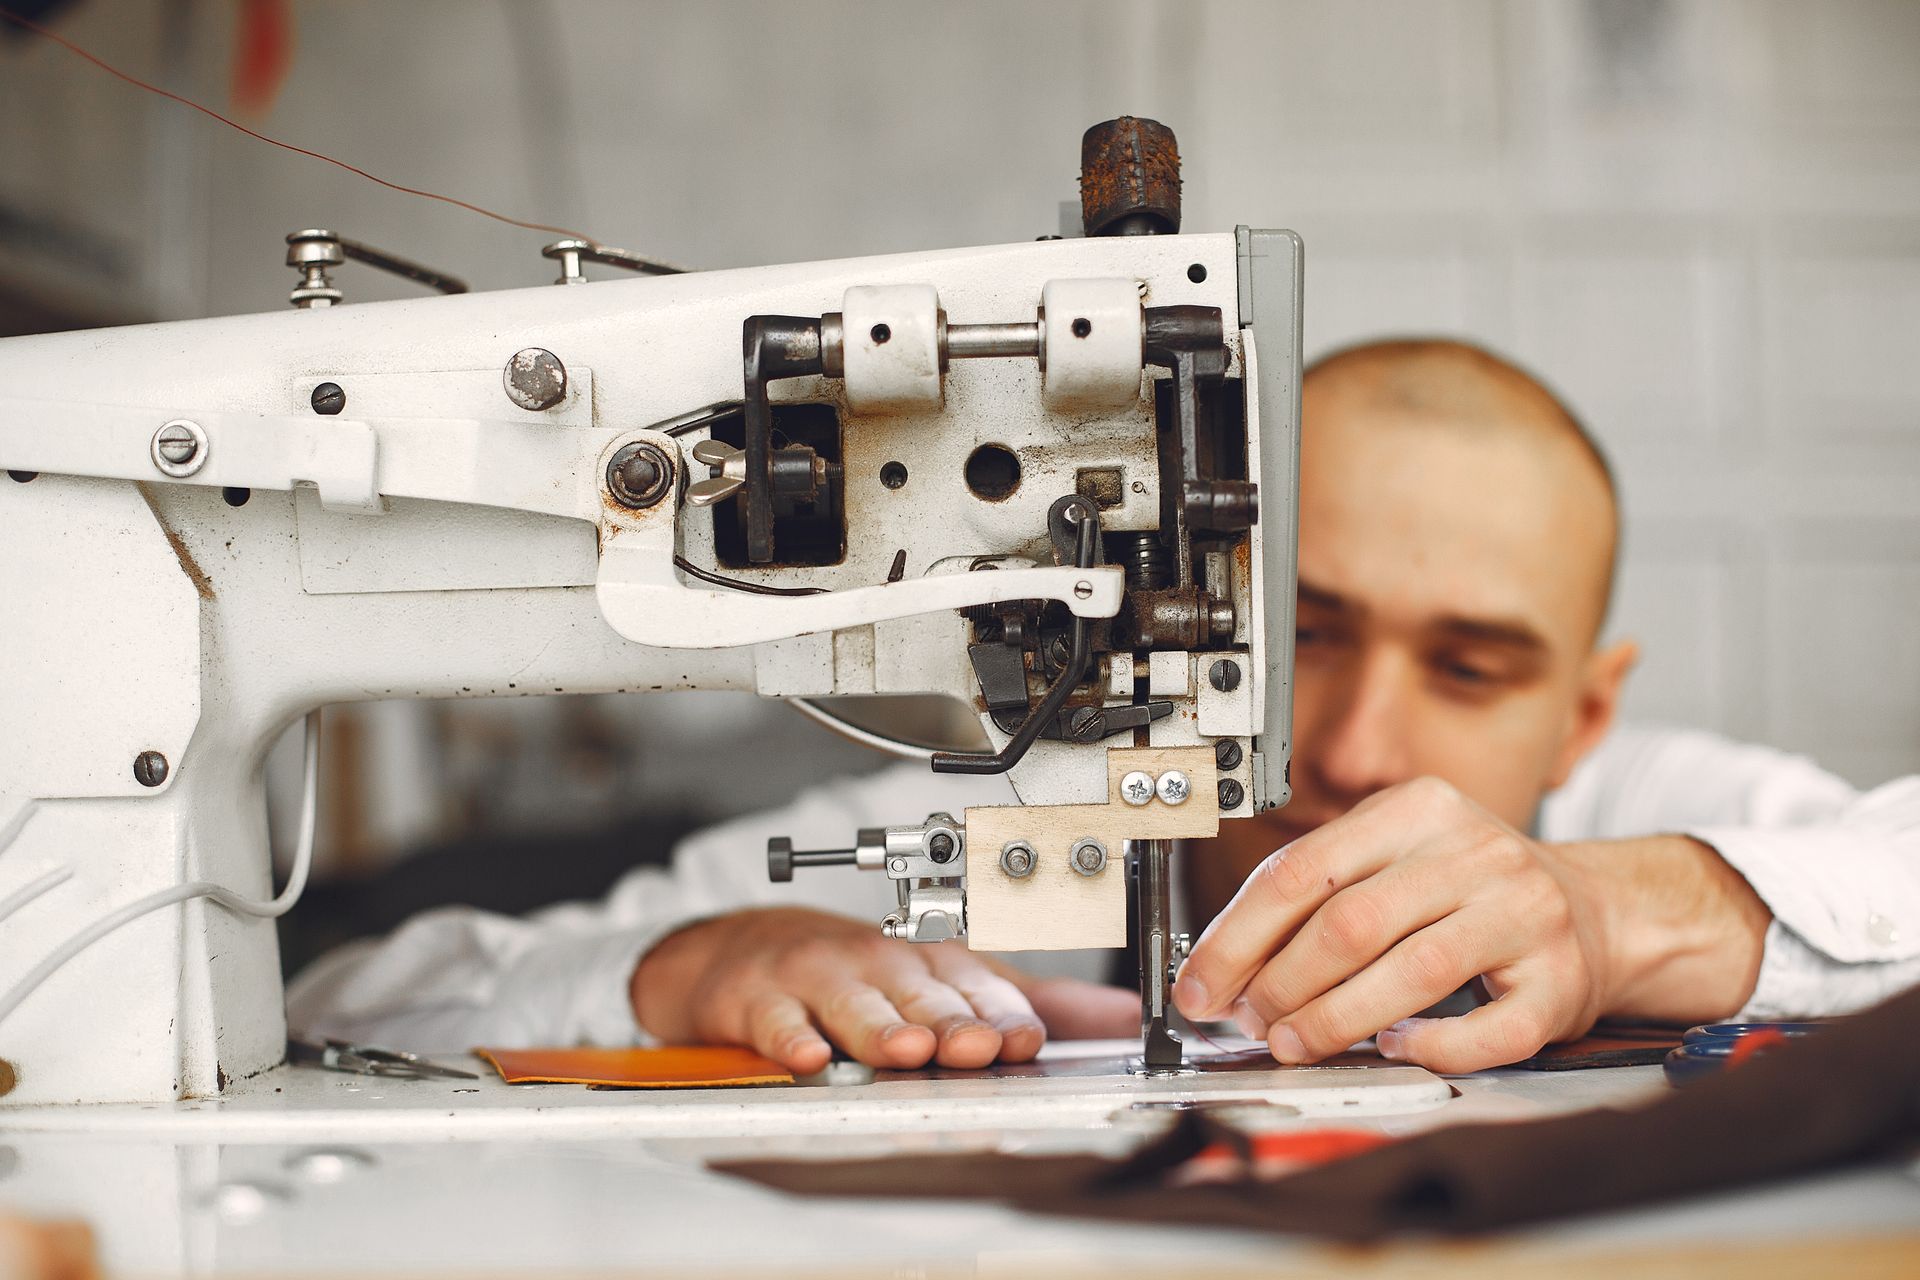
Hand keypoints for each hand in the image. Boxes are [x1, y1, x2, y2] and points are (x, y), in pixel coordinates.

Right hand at [631, 907, 1138, 1072]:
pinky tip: (809, 1057)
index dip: (1004, 1016)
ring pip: (857, 1005)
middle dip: (953, 1023)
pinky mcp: (764, 999)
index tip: (1028, 1041)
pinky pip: (779, 1021)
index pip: (978, 990)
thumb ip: (1034, 1003)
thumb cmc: (861, 973)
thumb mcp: (949, 982)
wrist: (752, 951)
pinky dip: (792, 1039)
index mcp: (932, 963)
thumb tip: (1124, 1017)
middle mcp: (883, 965)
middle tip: (979, 1048)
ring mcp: (822, 979)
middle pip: (923, 998)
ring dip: (882, 1028)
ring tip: (906, 1052)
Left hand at [1172, 777, 1610, 1072]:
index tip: (1200, 984)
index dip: (1237, 936)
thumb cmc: (1472, 892)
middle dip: (1280, 983)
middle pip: (1350, 922)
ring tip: (1294, 1043)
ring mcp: (1524, 914)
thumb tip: (1225, 966)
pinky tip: (1396, 1049)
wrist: (1597, 911)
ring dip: (1335, 1020)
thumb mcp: (1396, 859)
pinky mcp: (1560, 982)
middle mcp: (1475, 851)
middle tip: (1249, 1021)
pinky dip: (1431, 1047)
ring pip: (1411, 972)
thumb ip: (1319, 896)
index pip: (1302, 870)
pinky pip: (1485, 1029)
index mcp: (1417, 809)